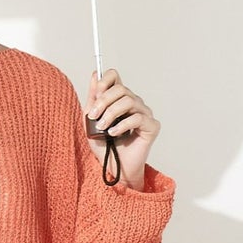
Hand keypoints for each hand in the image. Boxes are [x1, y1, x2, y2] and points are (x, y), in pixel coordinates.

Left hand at [86, 69, 160, 189]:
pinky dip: (122, 125)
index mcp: (119, 99)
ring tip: (102, 128)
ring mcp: (144, 114)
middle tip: (94, 116)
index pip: (115, 76)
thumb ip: (93, 98)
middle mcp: (134, 103)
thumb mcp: (91, 120)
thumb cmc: (104, 146)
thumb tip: (95, 74)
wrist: (113, 167)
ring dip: (111, 114)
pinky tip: (113, 133)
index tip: (96, 94)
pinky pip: (137, 118)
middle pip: (121, 89)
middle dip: (104, 101)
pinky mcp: (152, 127)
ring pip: (129, 101)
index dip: (105, 81)